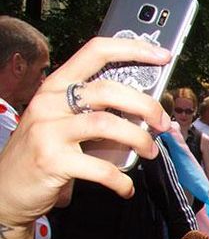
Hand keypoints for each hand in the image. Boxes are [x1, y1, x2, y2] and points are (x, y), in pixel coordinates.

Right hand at [0, 37, 170, 227]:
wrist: (7, 189)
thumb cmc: (44, 152)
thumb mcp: (64, 122)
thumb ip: (96, 112)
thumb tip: (147, 113)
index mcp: (56, 86)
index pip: (96, 52)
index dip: (132, 49)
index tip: (162, 56)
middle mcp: (50, 103)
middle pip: (109, 90)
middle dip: (146, 105)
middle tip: (162, 122)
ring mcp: (49, 131)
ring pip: (107, 124)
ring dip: (139, 139)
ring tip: (150, 151)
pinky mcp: (53, 160)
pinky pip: (101, 168)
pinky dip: (121, 180)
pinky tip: (126, 187)